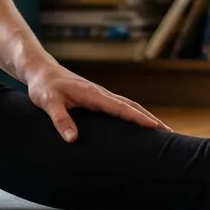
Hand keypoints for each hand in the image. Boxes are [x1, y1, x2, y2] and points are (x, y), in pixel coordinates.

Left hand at [25, 61, 170, 141]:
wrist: (40, 70)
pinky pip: (119, 107)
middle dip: (150, 119)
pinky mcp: (96, 98)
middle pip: (131, 106)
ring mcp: (99, 95)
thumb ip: (60, 119)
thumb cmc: (43, 86)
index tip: (156, 127)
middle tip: (169, 133)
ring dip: (144, 116)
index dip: (138, 118)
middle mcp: (100, 93)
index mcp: (92, 94)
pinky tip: (137, 124)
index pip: (120, 107)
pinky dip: (133, 114)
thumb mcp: (48, 102)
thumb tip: (72, 139)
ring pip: (127, 105)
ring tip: (161, 131)